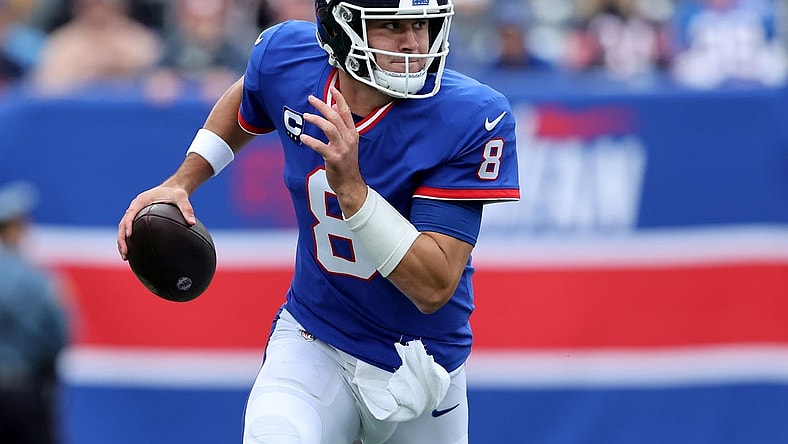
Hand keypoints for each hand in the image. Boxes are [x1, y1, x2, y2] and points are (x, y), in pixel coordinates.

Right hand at [117, 185, 194, 260]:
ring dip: (122, 242)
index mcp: (141, 201)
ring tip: (126, 257)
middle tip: (125, 253)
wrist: (172, 189)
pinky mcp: (138, 218)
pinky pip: (130, 230)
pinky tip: (133, 254)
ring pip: (124, 229)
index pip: (130, 213)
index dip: (128, 224)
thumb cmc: (176, 193)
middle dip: (122, 239)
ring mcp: (135, 213)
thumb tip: (192, 223)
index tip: (129, 235)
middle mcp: (135, 207)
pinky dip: (129, 241)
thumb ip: (186, 208)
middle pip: (123, 224)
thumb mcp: (181, 197)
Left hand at [300, 87, 366, 211]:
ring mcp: (342, 148)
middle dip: (322, 106)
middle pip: (335, 117)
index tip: (332, 88)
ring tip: (306, 116)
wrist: (350, 183)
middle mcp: (349, 139)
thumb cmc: (346, 162)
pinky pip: (321, 146)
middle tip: (311, 99)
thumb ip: (341, 125)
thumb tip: (334, 106)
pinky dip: (311, 141)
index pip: (346, 112)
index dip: (340, 99)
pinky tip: (303, 138)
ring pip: (329, 128)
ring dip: (316, 120)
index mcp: (353, 133)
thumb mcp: (348, 141)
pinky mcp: (334, 158)